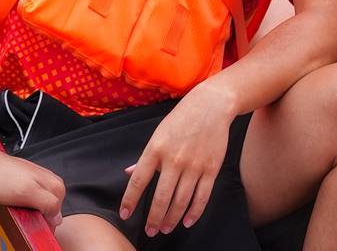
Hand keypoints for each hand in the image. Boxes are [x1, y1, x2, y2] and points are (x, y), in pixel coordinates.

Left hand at [0, 133, 63, 226]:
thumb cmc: (1, 177)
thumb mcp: (28, 192)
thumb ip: (47, 203)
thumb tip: (58, 217)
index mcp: (53, 183)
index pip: (59, 212)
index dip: (47, 223)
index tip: (35, 226)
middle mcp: (47, 181)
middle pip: (50, 210)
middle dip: (38, 217)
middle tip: (24, 217)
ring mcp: (36, 183)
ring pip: (39, 207)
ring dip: (29, 213)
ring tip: (17, 211)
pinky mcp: (25, 186)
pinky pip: (29, 203)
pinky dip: (22, 208)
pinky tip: (14, 207)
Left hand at [120, 81, 234, 234]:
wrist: (211, 105)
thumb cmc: (181, 119)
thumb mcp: (158, 134)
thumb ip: (145, 157)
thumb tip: (129, 174)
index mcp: (156, 148)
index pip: (139, 180)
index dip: (130, 200)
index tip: (125, 215)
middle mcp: (174, 159)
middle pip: (161, 197)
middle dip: (154, 218)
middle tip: (150, 231)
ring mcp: (194, 165)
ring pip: (181, 201)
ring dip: (171, 219)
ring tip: (165, 228)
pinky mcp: (211, 169)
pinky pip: (202, 197)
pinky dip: (194, 213)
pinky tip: (187, 221)